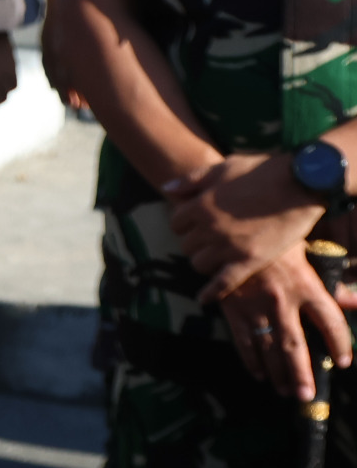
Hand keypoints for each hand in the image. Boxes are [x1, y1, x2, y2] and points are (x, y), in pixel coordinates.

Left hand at [167, 152, 325, 300]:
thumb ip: (192, 181)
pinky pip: (224, 282)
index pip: (176, 223)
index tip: (196, 223)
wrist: (301, 184)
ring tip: (215, 256)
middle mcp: (210, 228)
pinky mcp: (250, 260)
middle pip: (186, 244)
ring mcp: (229, 246)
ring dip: (205, 260)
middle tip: (209, 239)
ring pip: (200, 263)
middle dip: (195, 241)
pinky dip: (212, 292)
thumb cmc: (261, 172)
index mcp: (200, 205)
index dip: (185, 223)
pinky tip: (204, 299)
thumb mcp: (222, 168)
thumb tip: (166, 189)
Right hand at [216, 251, 356, 400]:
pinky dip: (250, 359)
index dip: (339, 344)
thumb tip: (356, 301)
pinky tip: (258, 373)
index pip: (330, 322)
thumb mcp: (308, 254)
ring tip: (285, 391)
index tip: (344, 361)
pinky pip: (242, 339)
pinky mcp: (231, 306)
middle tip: (306, 395)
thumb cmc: (276, 241)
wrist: (231, 228)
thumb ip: (332, 283)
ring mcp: (254, 305)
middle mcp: (281, 300)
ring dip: (277, 373)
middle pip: (295, 345)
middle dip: (301, 373)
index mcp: (305, 285)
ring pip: (268, 347)